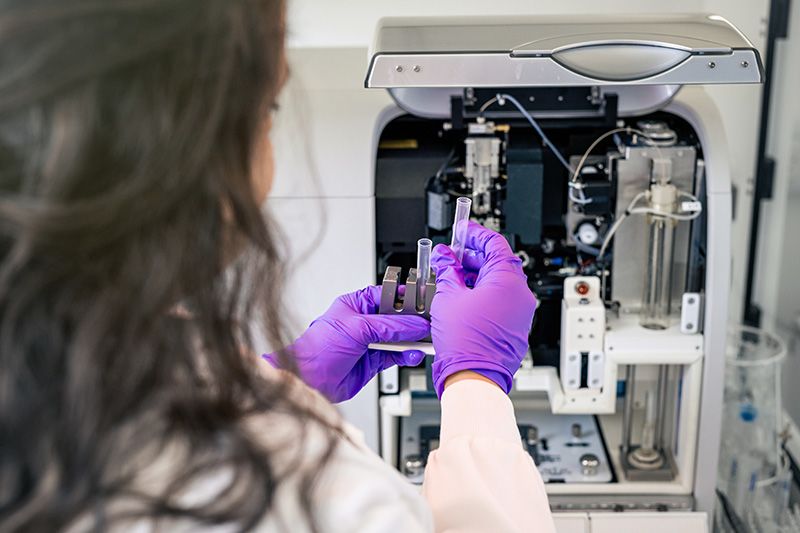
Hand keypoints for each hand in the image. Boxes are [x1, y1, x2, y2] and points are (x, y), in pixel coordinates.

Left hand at [263, 286, 429, 402]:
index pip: (387, 296)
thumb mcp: (358, 328)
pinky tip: (414, 354)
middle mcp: (364, 322)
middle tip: (428, 323)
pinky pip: (397, 356)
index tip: (423, 301)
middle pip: (397, 318)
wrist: (309, 380)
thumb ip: (389, 326)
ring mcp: (370, 342)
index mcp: (357, 304)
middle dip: (412, 322)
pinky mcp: (374, 361)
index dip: (405, 298)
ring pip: (400, 339)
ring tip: (424, 341)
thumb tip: (413, 325)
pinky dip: (408, 356)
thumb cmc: (318, 348)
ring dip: (412, 340)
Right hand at [430, 221, 536, 396]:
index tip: (462, 231)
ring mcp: (520, 312)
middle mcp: (520, 295)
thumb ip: (448, 270)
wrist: (474, 375)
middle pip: (498, 262)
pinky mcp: (514, 327)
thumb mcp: (449, 296)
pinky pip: (501, 301)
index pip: (495, 243)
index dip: (475, 234)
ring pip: (498, 283)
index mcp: (508, 280)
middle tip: (450, 256)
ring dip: (476, 276)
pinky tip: (462, 297)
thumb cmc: (465, 342)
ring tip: (451, 278)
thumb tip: (445, 257)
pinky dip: (483, 294)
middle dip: (472, 256)